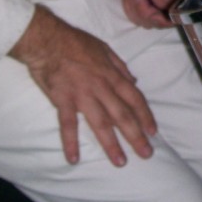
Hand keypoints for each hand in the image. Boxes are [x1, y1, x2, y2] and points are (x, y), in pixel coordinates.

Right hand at [9, 5, 156, 166]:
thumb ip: (120, 66)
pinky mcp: (63, 99)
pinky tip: (73, 158)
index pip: (134, 98)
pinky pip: (68, 124)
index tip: (153, 131)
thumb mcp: (104, 48)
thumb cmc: (76, 42)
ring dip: (111, 144)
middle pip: (122, 114)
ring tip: (120, 161)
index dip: (145, 115)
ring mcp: (82, 94)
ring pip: (101, 123)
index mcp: (112, 74)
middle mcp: (101, 86)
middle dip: (136, 135)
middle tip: (146, 153)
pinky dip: (70, 141)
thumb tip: (134, 80)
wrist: (48, 40)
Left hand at [120, 0, 182, 28]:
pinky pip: (134, 16)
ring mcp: (153, 6)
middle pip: (157, 22)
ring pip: (144, 21)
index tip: (145, 5)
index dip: (159, 17)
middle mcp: (166, 3)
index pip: (172, 16)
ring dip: (133, 7)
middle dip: (141, 9)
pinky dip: (128, 6)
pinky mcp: (141, 6)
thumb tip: (170, 13)